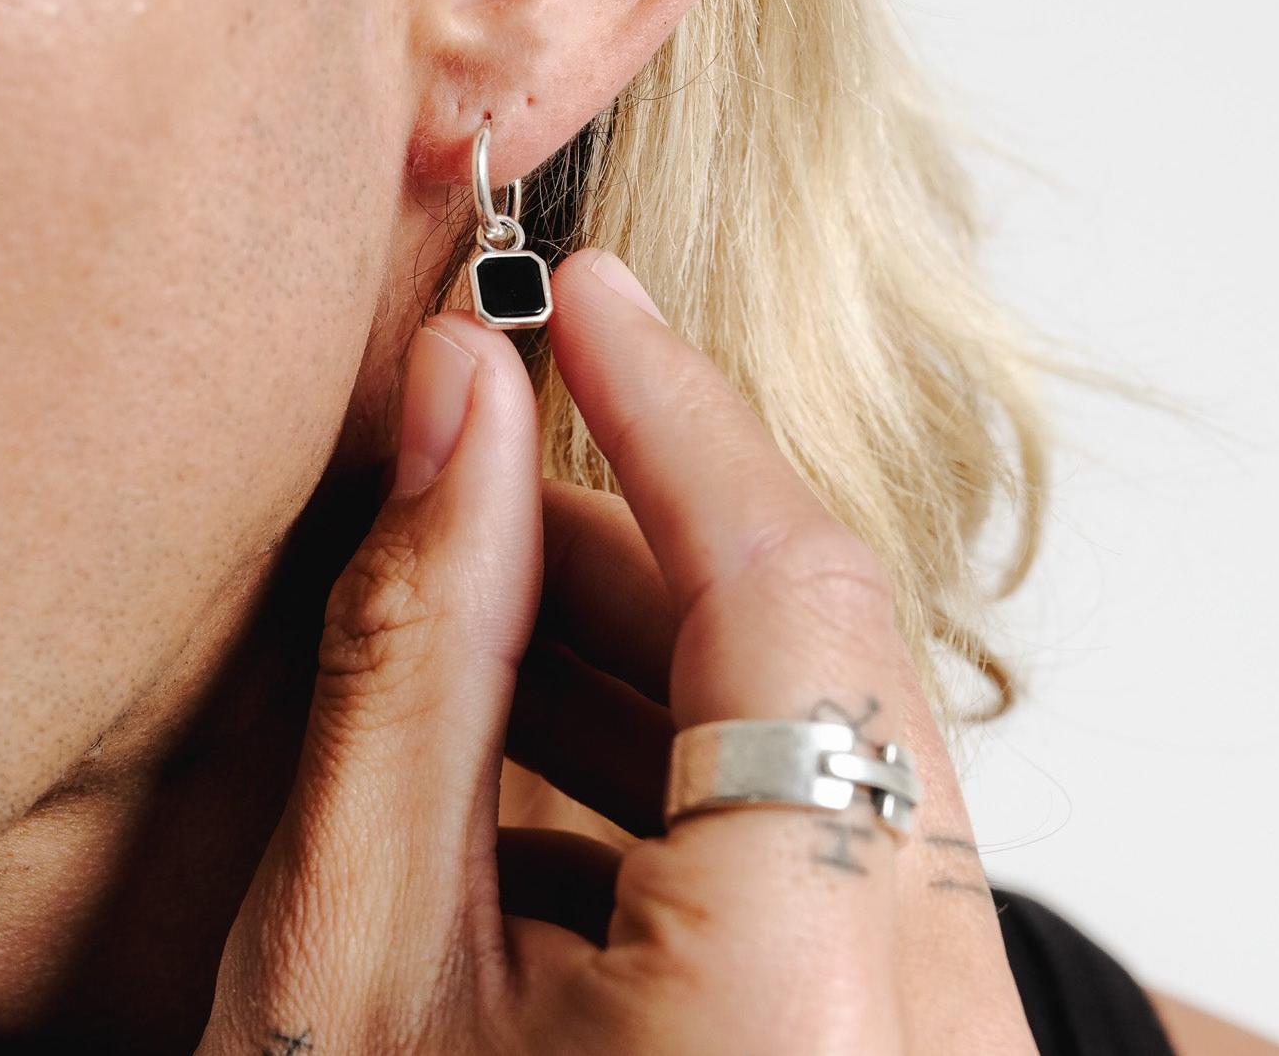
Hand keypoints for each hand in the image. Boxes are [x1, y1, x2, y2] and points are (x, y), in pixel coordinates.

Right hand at [197, 248, 1036, 1054]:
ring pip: (820, 738)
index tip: (582, 298)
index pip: (782, 577)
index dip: (672, 405)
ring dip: (644, 646)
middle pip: (812, 649)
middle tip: (477, 457)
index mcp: (801, 977)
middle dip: (632, 528)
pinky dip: (678, 764)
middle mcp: (925, 1011)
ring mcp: (931, 1043)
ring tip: (472, 603)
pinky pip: (818, 840)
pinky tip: (531, 765)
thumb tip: (453, 403)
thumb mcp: (346, 964)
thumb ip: (411, 651)